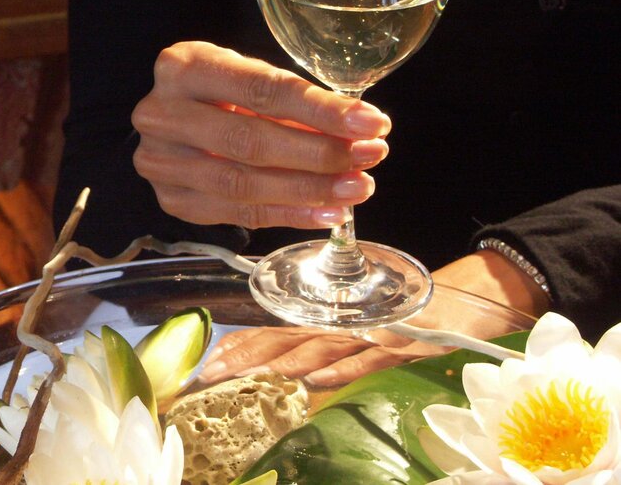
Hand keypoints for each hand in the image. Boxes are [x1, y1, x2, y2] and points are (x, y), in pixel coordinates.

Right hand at [131, 41, 391, 229]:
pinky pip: (237, 214)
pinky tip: (327, 212)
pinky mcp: (171, 199)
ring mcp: (160, 161)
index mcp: (183, 67)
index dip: (319, 109)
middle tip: (368, 157)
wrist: (169, 119)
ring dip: (308, 190)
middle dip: (318, 153)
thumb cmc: (219, 92)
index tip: (369, 122)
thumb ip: (291, 102)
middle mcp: (161, 114)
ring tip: (355, 188)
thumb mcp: (248, 77)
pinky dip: (288, 215)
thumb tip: (357, 132)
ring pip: (242, 184)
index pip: (260, 90)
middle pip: (249, 141)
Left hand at [197, 253, 545, 387]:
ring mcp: (371, 334)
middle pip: (285, 341)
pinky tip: (316, 380)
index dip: (240, 348)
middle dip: (245, 360)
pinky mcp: (403, 345)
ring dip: (282, 364)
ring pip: (319, 347)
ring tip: (248, 379)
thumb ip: (328, 350)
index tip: (206, 365)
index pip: (274, 334)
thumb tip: (288, 374)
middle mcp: (342, 325)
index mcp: (329, 322)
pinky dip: (342, 368)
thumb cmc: (412, 317)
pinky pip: (368, 359)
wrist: (470, 298)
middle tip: (209, 377)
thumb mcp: (365, 333)